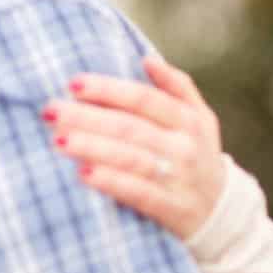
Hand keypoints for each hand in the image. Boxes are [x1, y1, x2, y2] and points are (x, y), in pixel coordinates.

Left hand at [44, 57, 224, 238]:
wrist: (222, 213)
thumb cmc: (198, 155)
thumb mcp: (200, 119)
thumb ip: (177, 86)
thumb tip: (147, 58)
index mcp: (188, 119)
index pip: (144, 98)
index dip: (109, 89)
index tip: (72, 83)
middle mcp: (185, 146)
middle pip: (130, 127)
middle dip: (87, 117)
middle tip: (50, 110)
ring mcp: (179, 178)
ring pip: (131, 158)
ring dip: (93, 147)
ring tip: (59, 140)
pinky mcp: (171, 209)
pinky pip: (138, 193)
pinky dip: (111, 182)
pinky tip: (83, 174)